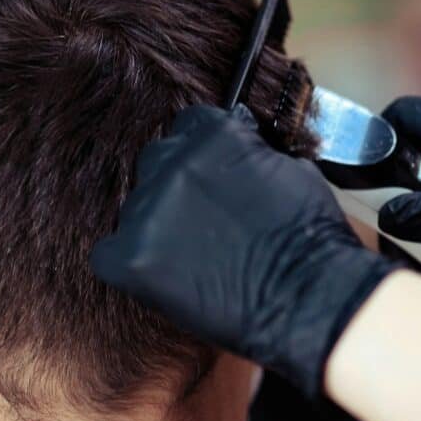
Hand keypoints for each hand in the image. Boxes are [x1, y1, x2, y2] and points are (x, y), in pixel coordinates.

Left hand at [91, 105, 396, 395]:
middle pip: (158, 160)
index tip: (214, 174)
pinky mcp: (130, 257)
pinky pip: (109, 253)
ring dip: (158, 223)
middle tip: (204, 219)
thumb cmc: (311, 236)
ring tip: (193, 255)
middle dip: (178, 184)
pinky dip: (131, 264)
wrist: (309, 296)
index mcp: (214, 133)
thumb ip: (252, 154)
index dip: (204, 153)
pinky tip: (163, 276)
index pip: (191, 125)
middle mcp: (173, 161)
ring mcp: (148, 209)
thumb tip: (242, 152)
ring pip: (137, 207)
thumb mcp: (291, 168)